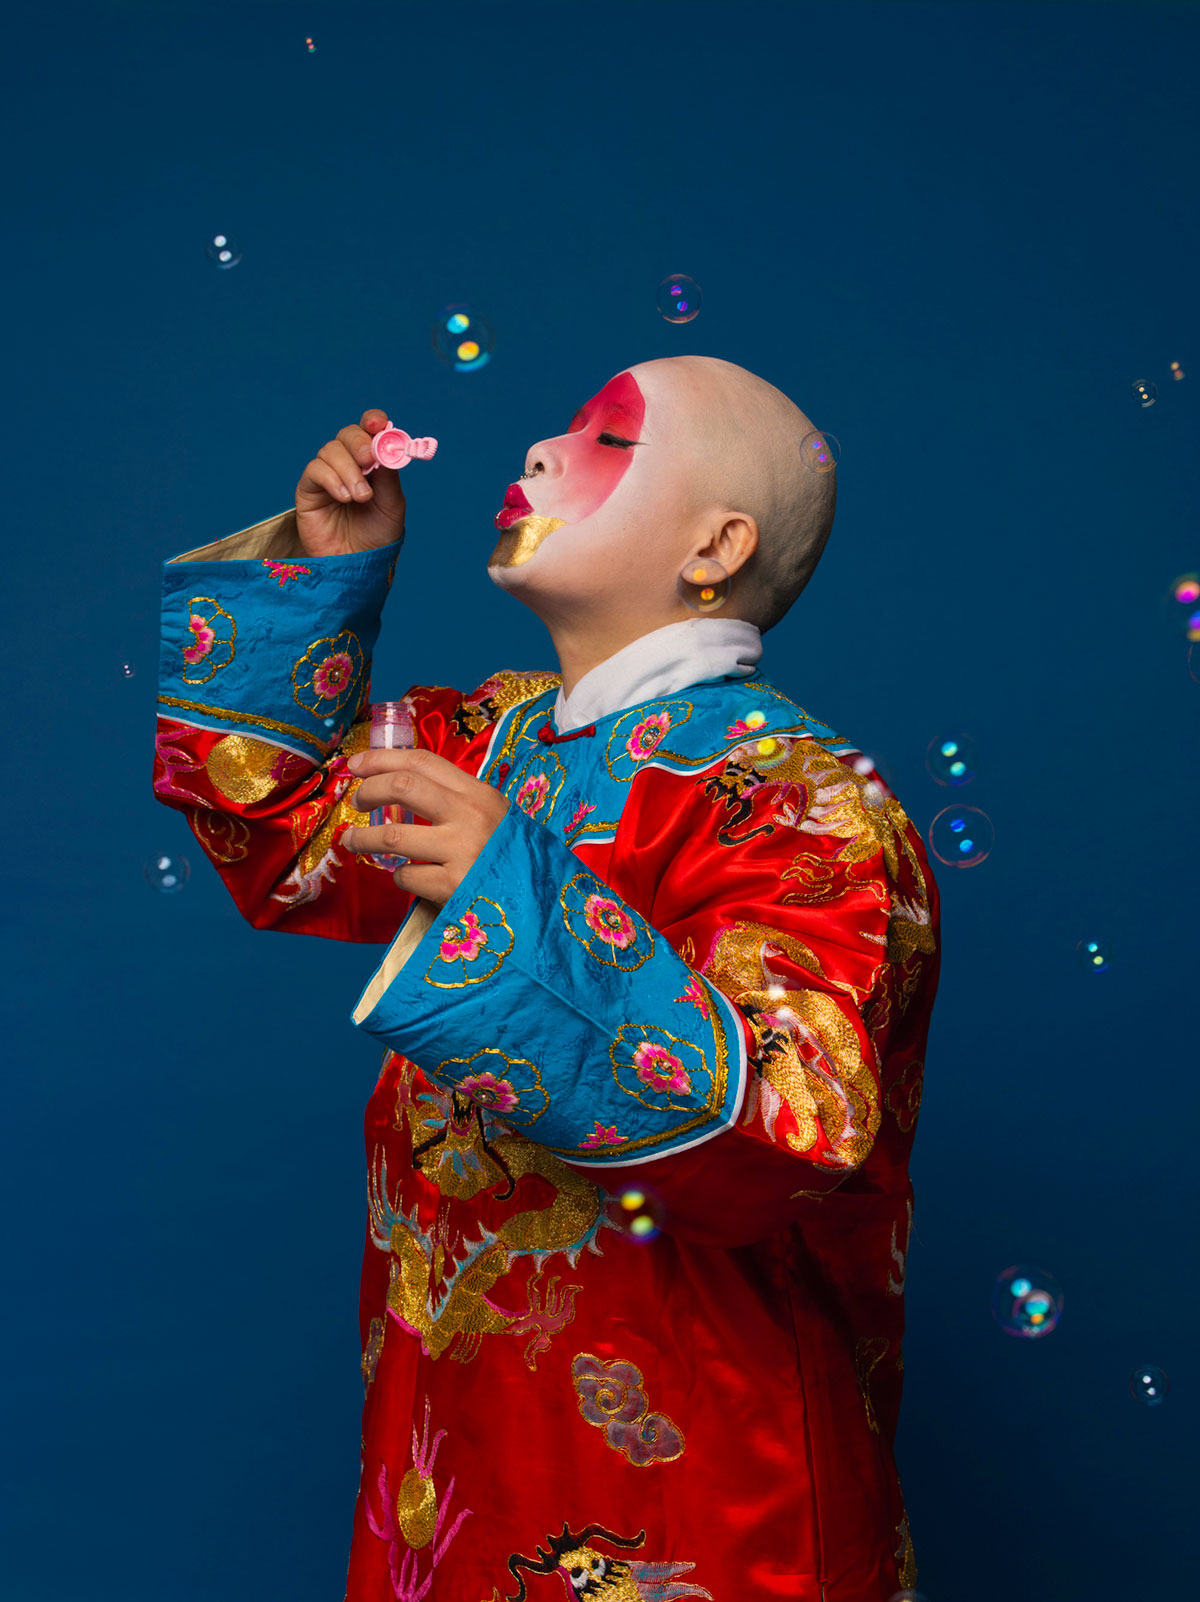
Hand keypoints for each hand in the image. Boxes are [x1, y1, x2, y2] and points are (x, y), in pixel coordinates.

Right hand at [294, 408, 407, 557]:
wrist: (359, 565)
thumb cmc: (377, 536)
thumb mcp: (392, 504)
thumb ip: (388, 475)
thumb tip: (385, 446)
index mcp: (372, 463)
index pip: (369, 430)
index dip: (372, 421)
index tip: (379, 424)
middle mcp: (348, 465)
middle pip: (347, 435)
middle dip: (359, 443)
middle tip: (369, 459)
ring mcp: (327, 476)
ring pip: (330, 450)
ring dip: (348, 470)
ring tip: (360, 497)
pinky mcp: (308, 490)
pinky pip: (315, 470)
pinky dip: (331, 479)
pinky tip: (344, 497)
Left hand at [341, 747, 510, 909]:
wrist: (540, 901)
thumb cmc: (510, 856)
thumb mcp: (493, 816)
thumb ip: (456, 801)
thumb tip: (401, 788)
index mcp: (478, 793)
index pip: (422, 762)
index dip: (381, 758)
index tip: (356, 764)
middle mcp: (470, 816)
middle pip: (402, 786)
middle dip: (369, 790)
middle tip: (357, 801)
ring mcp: (461, 851)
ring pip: (391, 835)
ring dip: (362, 837)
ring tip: (353, 841)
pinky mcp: (453, 886)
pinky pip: (406, 877)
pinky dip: (399, 877)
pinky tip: (408, 878)